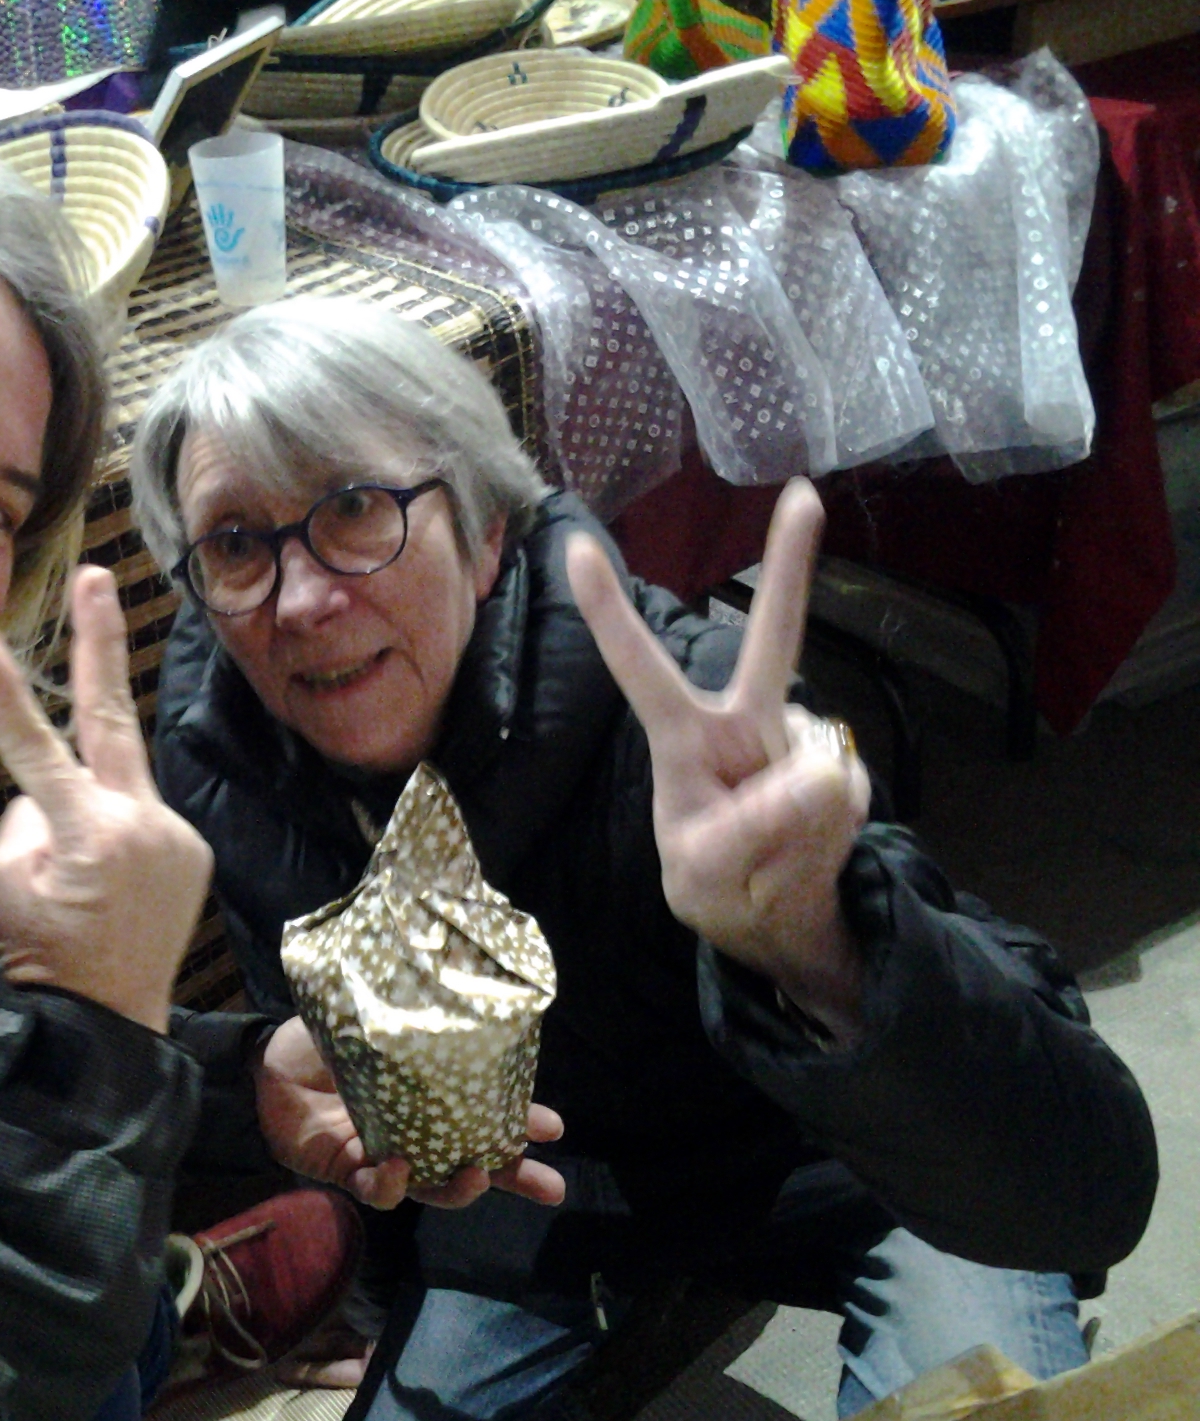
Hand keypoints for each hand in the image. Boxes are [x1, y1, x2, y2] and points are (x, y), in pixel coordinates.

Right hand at [0, 567, 212, 1033]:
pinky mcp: (194, 848)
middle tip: (96, 577)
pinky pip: (141, 818)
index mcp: (88, 834)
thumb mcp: (4, 882)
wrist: (107, 1028)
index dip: (0, 691)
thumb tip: (50, 787)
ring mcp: (178, 834)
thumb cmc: (42, 954)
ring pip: (116, 787)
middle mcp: (145, 824)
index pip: (31, 747)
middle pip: (111, 717)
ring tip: (80, 883)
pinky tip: (110, 888)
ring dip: (90, 807)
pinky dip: (116, 835)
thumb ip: (28, 815)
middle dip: (100, 641)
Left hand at [253, 1017, 566, 1210]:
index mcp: (427, 1096)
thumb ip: (404, 1016)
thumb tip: (446, 982)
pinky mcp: (348, 1171)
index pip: (483, 1114)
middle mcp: (415, 1132)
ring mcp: (385, 1155)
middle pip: (473, 1162)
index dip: (519, 1122)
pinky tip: (396, 1165)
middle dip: (515, 1175)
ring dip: (459, 1187)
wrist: (262, 1066)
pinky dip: (390, 1182)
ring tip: (478, 1175)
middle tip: (553, 1187)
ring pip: (432, 1186)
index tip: (555, 1128)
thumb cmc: (319, 1041)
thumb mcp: (370, 1020)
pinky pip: (377, 1189)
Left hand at [565, 479, 870, 1041]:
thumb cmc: (719, 888)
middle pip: (774, 639)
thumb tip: (825, 770)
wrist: (781, 926)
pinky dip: (826, 841)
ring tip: (774, 862)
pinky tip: (807, 854)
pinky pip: (847, 799)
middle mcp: (747, 723)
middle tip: (804, 494)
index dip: (607, 612)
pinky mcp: (848, 769)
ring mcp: (803, 742)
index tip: (571, 546)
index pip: (639, 668)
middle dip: (790, 566)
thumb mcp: (710, 876)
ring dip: (798, 834)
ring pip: (817, 774)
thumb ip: (755, 832)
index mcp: (685, 738)